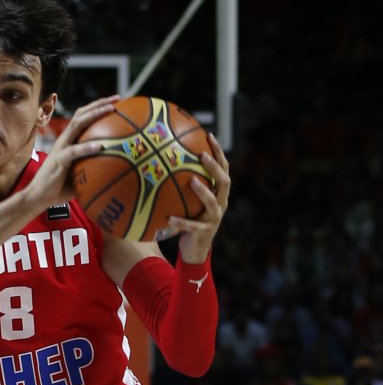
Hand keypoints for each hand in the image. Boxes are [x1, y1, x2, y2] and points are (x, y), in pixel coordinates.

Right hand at [25, 95, 119, 208]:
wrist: (37, 197)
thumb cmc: (58, 189)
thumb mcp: (78, 175)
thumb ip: (91, 168)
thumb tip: (115, 170)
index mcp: (68, 141)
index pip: (82, 118)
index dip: (97, 108)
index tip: (115, 103)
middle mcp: (64, 140)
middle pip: (81, 114)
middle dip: (99, 103)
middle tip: (117, 99)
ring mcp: (60, 148)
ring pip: (77, 124)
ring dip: (94, 115)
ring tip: (111, 110)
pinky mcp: (59, 160)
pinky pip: (74, 151)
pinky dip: (87, 147)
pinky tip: (101, 146)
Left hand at [168, 133, 230, 262]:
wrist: (196, 249)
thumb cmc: (189, 219)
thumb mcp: (187, 201)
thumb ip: (181, 184)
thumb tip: (160, 162)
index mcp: (218, 194)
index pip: (223, 169)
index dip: (219, 152)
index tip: (209, 135)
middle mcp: (220, 204)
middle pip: (224, 182)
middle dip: (215, 167)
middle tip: (202, 155)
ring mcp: (213, 219)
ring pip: (212, 203)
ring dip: (203, 191)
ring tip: (192, 181)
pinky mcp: (203, 232)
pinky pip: (191, 226)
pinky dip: (181, 222)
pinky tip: (169, 218)